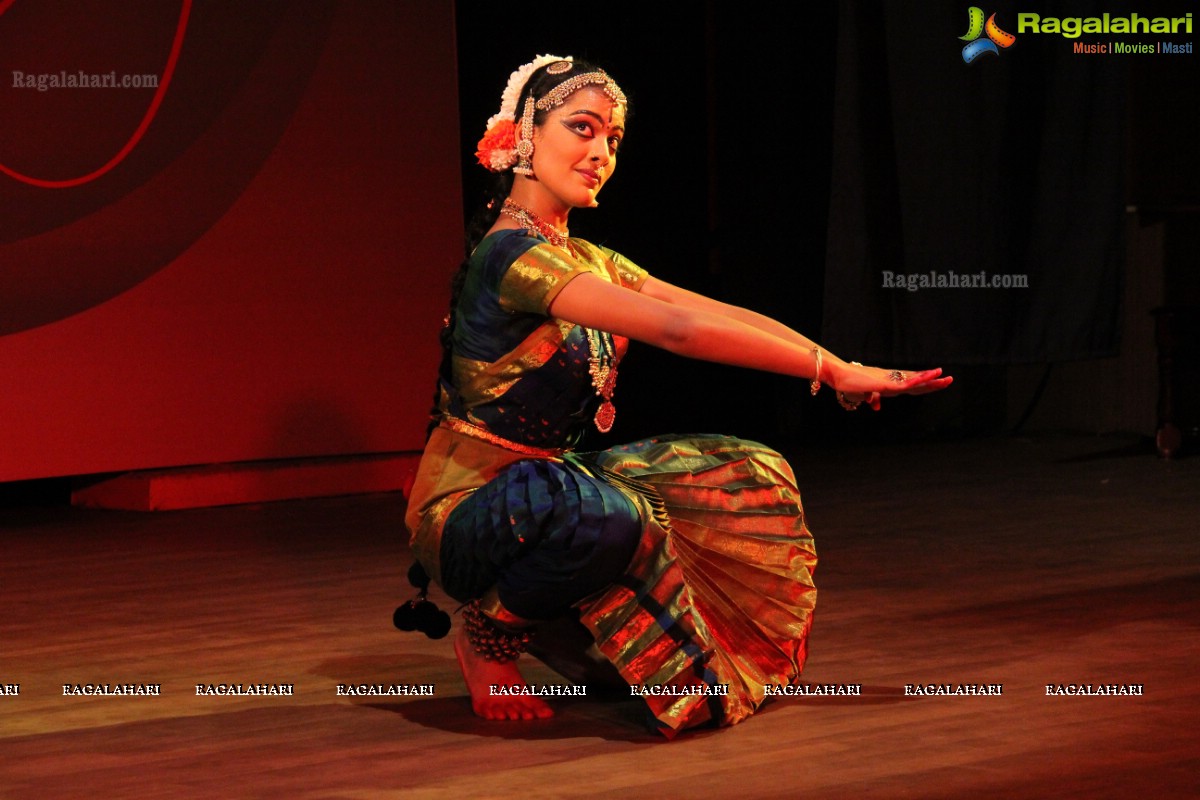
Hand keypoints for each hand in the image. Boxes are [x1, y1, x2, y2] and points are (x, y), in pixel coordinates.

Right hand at [829, 362, 952, 410]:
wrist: (839, 377)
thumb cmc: (850, 384)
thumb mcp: (864, 394)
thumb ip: (872, 399)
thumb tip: (876, 406)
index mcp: (890, 383)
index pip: (913, 385)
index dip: (926, 384)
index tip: (940, 382)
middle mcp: (892, 380)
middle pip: (917, 382)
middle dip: (933, 382)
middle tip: (950, 379)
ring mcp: (888, 381)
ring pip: (912, 381)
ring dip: (927, 379)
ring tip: (942, 375)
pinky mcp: (883, 384)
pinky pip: (901, 384)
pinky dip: (913, 382)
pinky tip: (923, 380)